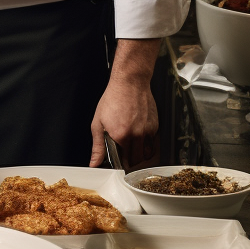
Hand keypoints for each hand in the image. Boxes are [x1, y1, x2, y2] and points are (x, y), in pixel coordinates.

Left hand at [89, 38, 160, 168]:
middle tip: (124, 157)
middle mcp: (136, 136)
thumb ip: (98, 147)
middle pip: (137, 161)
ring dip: (140, 156)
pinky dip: (147, 145)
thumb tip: (94, 163)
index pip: (124, 162)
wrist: (130, 83)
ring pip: (147, 154)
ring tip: (132, 150)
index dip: (120, 165)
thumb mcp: (98, 123)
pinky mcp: (155, 127)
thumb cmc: (113, 99)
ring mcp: (147, 132)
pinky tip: (139, 138)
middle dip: (130, 162)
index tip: (117, 163)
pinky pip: (152, 143)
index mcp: (121, 136)